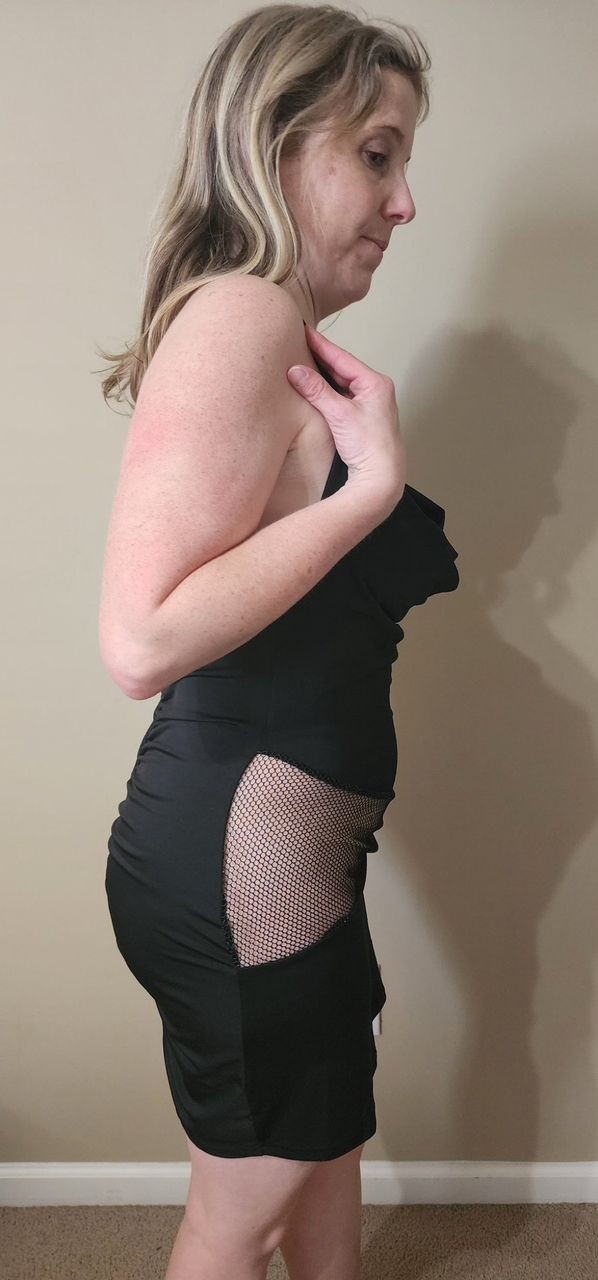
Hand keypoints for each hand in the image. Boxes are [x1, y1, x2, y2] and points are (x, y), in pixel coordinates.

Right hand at [287, 324, 405, 510]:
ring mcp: (370, 405)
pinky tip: (314, 390)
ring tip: (303, 363)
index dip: (321, 344)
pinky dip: (328, 392)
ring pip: (342, 384)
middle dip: (320, 359)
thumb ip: (317, 391)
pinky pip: (342, 398)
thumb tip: (295, 371)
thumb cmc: (369, 446)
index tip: (304, 330)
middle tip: (299, 344)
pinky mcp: (364, 419)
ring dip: (323, 377)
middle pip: (342, 369)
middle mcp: (376, 390)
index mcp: (375, 383)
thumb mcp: (339, 414)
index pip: (341, 358)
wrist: (381, 478)